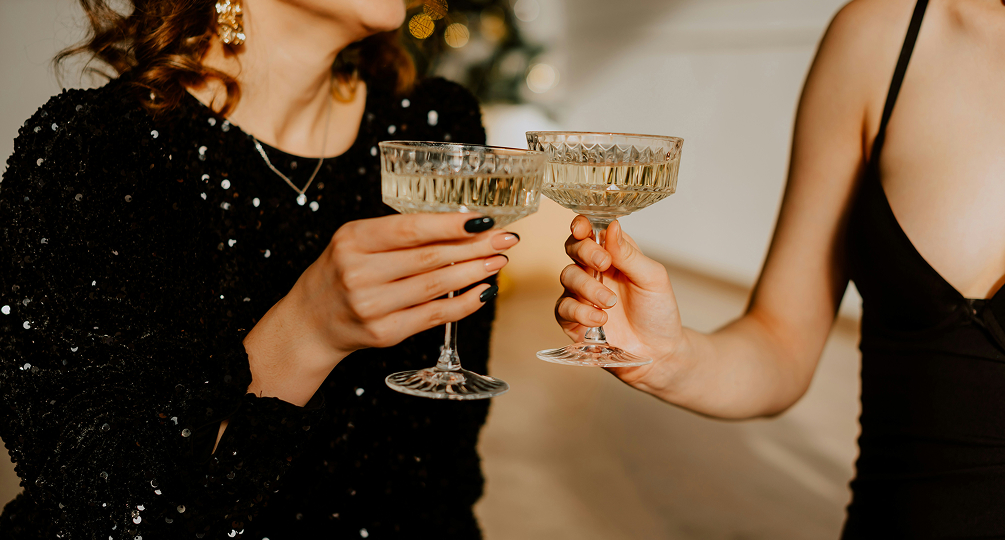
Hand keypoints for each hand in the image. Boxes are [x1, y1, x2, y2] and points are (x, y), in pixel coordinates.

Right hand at [244, 213, 515, 404]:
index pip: (410, 229)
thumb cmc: (343, 271)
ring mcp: (371, 306)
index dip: (450, 225)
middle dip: (475, 247)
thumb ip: (399, 233)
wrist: (312, 320)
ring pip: (436, 287)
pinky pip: (433, 316)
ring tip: (499, 262)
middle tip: (505, 239)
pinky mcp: (384, 333)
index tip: (484, 220)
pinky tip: (484, 291)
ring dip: (475, 273)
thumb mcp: (357, 241)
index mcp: (353, 240)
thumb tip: (461, 224)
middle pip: (429, 258)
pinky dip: (464, 304)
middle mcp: (359, 272)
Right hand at [558, 215, 686, 385]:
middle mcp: (594, 271)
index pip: (591, 232)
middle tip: (603, 263)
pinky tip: (601, 319)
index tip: (583, 227)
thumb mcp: (652, 278)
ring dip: (588, 287)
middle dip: (584, 252)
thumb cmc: (658, 312)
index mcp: (613, 255)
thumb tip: (611, 227)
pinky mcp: (574, 319)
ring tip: (610, 302)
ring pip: (567, 276)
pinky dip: (581, 312)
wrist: (659, 351)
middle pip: (573, 248)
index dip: (582, 225)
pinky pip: (564, 308)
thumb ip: (629, 254)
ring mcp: (582, 294)